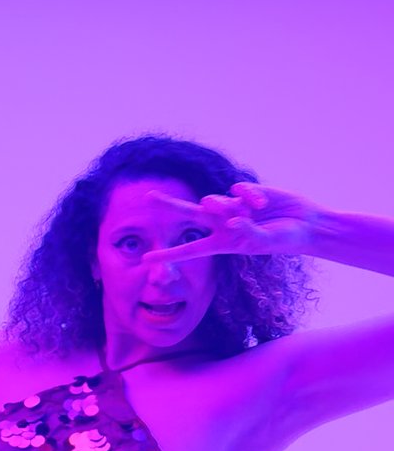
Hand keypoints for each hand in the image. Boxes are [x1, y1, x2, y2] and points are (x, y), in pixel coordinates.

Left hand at [146, 183, 326, 262]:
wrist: (305, 224)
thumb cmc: (284, 240)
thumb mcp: (264, 242)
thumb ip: (247, 233)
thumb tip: (231, 221)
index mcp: (221, 243)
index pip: (190, 249)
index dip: (168, 255)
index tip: (145, 260)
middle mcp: (222, 224)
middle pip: (189, 213)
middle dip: (170, 205)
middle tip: (149, 197)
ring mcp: (232, 206)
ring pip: (214, 201)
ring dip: (226, 206)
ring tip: (249, 212)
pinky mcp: (245, 192)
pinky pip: (238, 190)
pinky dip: (249, 196)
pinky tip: (262, 203)